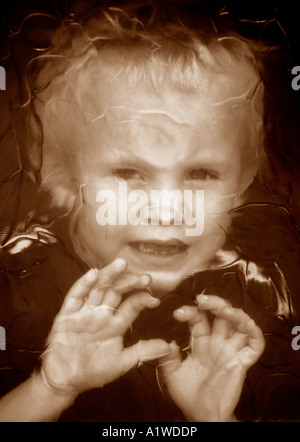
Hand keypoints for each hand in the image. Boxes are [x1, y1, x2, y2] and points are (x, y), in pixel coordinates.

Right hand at [40, 258, 169, 397]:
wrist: (65, 380)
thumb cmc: (94, 371)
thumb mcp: (122, 362)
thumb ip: (143, 351)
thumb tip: (168, 347)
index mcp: (115, 323)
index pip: (131, 305)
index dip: (142, 299)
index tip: (154, 298)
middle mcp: (102, 313)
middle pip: (117, 291)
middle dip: (130, 282)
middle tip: (144, 277)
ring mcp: (85, 311)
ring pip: (99, 288)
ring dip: (110, 275)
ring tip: (121, 264)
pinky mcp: (68, 314)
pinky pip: (76, 296)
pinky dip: (84, 284)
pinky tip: (93, 274)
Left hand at [159, 294, 264, 421]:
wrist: (202, 416)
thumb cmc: (188, 395)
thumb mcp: (172, 374)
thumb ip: (169, 357)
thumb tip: (167, 342)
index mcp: (201, 343)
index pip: (199, 320)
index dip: (191, 312)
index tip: (177, 313)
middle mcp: (217, 343)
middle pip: (221, 316)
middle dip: (214, 304)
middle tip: (202, 299)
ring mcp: (231, 351)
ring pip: (239, 324)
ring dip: (234, 312)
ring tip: (223, 308)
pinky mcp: (243, 362)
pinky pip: (256, 344)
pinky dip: (254, 331)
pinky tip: (245, 324)